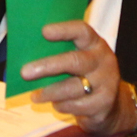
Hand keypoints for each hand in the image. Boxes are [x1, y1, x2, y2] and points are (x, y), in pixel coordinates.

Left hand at [20, 20, 131, 134]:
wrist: (112, 104)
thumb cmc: (86, 75)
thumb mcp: (80, 58)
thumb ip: (62, 53)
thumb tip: (29, 53)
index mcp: (95, 44)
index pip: (82, 31)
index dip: (64, 30)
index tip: (44, 32)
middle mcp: (103, 61)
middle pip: (75, 61)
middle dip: (48, 66)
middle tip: (25, 72)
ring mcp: (106, 83)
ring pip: (72, 88)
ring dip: (49, 92)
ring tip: (35, 95)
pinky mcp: (103, 104)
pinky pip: (76, 106)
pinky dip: (61, 105)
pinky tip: (55, 104)